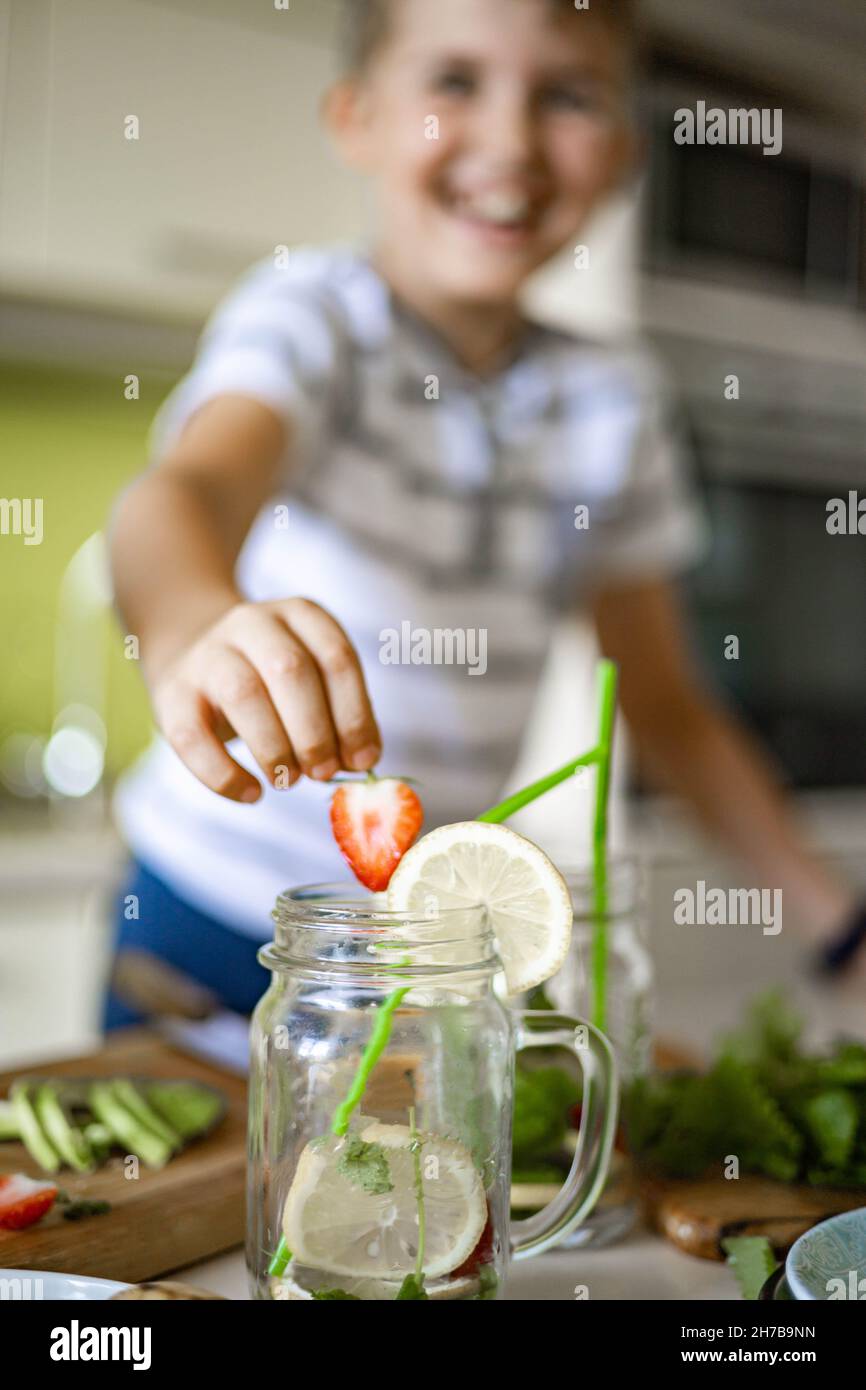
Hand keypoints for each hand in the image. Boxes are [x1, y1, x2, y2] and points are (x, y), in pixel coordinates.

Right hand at [151, 598, 380, 802]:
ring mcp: (208, 653)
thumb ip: (338, 715)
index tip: (362, 759)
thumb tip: (360, 762)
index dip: (354, 714)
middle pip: (290, 670)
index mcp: (300, 615)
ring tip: (289, 780)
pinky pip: (193, 736)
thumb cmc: (269, 678)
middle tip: (323, 773)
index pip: (337, 658)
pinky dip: (224, 773)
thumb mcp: (310, 680)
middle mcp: (253, 623)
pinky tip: (251, 793)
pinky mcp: (171, 692)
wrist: (191, 649)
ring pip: (243, 694)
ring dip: (275, 748)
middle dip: (314, 731)